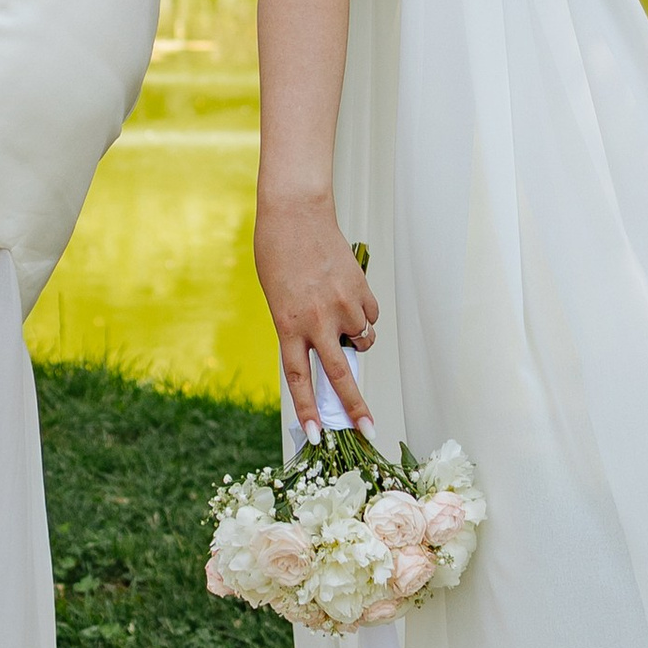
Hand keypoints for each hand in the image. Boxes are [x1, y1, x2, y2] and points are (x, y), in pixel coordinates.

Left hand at [256, 189, 378, 432]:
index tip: (317, 435)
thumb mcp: (279, 300)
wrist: (295, 212)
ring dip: (355, 337)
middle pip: (340, 374)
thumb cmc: (278, 255)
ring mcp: (343, 305)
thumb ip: (301, 329)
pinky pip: (370, 316)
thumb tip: (333, 352)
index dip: (308, 409)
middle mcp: (317, 320)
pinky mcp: (361, 289)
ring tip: (338, 312)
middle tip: (369, 432)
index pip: (299, 378)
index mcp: (288, 325)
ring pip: (362, 340)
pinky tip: (347, 294)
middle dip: (356, 407)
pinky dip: (363, 314)